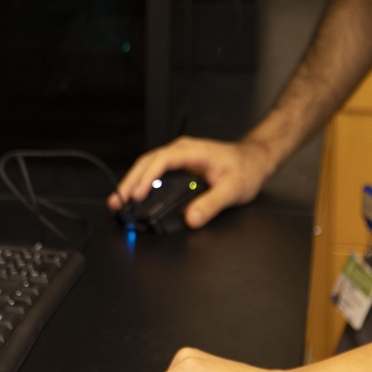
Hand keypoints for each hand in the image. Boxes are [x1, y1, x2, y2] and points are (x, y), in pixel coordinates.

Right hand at [106, 136, 274, 227]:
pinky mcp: (178, 167)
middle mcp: (182, 151)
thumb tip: (191, 219)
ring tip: (119, 201)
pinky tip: (135, 196)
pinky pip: (154, 172)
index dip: (147, 178)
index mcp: (192, 151)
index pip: (162, 160)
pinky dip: (141, 183)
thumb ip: (212, 204)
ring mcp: (179, 158)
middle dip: (130, 182)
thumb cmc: (245, 169)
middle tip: (117, 201)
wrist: (254, 160)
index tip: (137, 195)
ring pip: (147, 166)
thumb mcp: (233, 189)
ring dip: (132, 182)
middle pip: (147, 162)